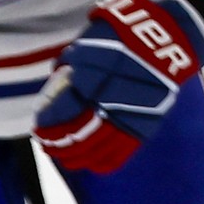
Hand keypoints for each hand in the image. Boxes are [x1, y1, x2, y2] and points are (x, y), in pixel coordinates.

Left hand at [34, 0, 203, 175]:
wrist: (164, 38)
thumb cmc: (119, 38)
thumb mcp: (85, 46)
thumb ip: (68, 68)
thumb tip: (53, 85)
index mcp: (90, 81)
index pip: (60, 114)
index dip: (46, 127)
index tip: (39, 129)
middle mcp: (109, 101)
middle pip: (76, 136)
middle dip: (57, 146)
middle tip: (48, 146)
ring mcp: (129, 114)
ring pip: (97, 149)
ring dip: (76, 158)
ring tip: (65, 158)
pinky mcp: (146, 123)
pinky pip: (122, 152)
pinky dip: (103, 163)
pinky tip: (91, 165)